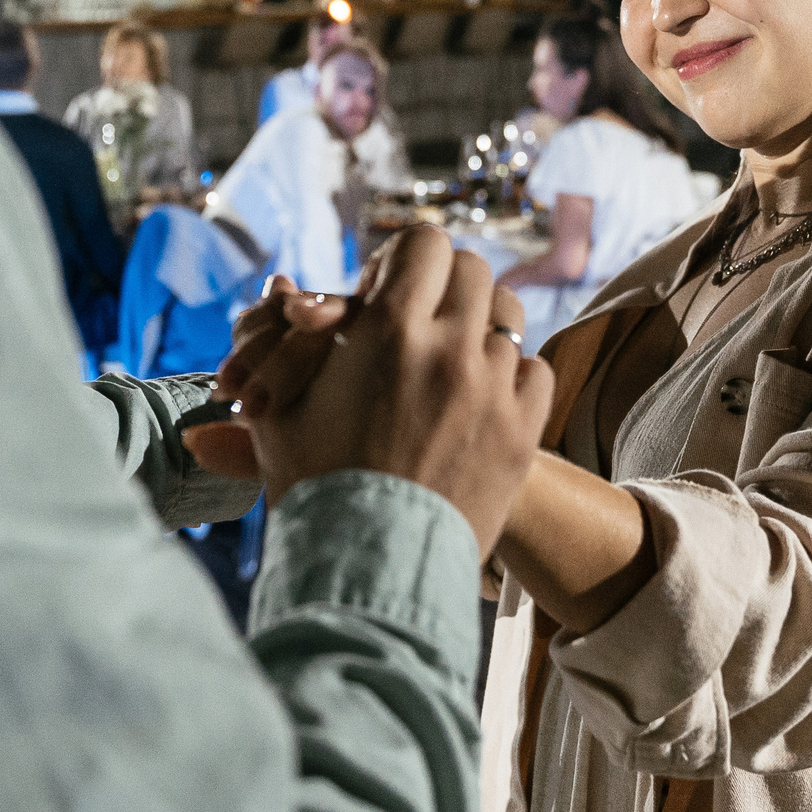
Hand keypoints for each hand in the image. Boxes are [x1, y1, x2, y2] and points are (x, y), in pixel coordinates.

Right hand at [185, 228, 551, 554]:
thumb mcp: (278, 416)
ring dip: (479, 324)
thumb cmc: (314, 491)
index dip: (403, 258)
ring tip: (450, 354)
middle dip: (443, 285)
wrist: (371, 570)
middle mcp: (449, 348)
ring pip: (508, 314)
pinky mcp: (522, 431)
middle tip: (418, 318)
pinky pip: (534, 369)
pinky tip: (479, 396)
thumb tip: (277, 283)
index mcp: (388, 330)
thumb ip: (279, 345)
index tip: (385, 290)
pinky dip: (510, 374)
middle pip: (472, 268)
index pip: (424, 241)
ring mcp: (493, 389)